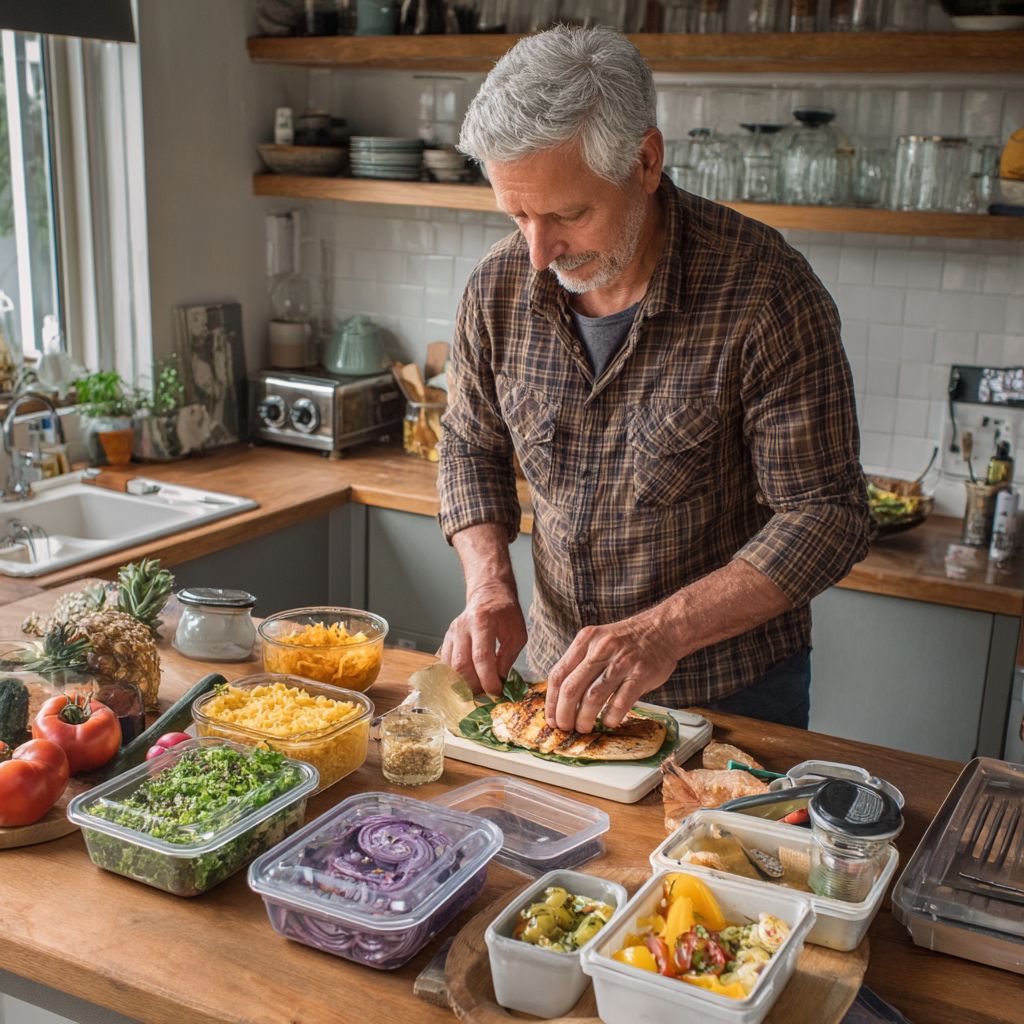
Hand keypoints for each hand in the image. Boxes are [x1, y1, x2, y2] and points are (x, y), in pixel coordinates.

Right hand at [440, 583, 526, 698]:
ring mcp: (452, 633)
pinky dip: (455, 676)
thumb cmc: (505, 612)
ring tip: (478, 689)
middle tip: (487, 694)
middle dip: (474, 685)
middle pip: (461, 664)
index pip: (481, 657)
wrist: (489, 594)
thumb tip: (500, 682)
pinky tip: (467, 681)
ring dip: (463, 683)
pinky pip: (445, 663)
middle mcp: (463, 627)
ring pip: (450, 666)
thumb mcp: (516, 634)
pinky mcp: (447, 639)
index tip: (496, 693)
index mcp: (482, 622)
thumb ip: (507, 658)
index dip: (488, 679)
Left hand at [545, 611, 680, 732]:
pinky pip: (620, 703)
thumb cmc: (626, 640)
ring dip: (585, 718)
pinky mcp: (640, 675)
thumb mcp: (598, 640)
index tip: (550, 717)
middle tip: (565, 727)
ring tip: (584, 727)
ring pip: (593, 698)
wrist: (663, 629)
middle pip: (571, 688)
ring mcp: (621, 662)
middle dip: (564, 714)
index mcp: (585, 640)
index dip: (551, 701)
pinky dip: (610, 717)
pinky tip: (608, 721)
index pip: (558, 674)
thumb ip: (580, 661)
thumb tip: (561, 696)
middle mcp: (601, 649)